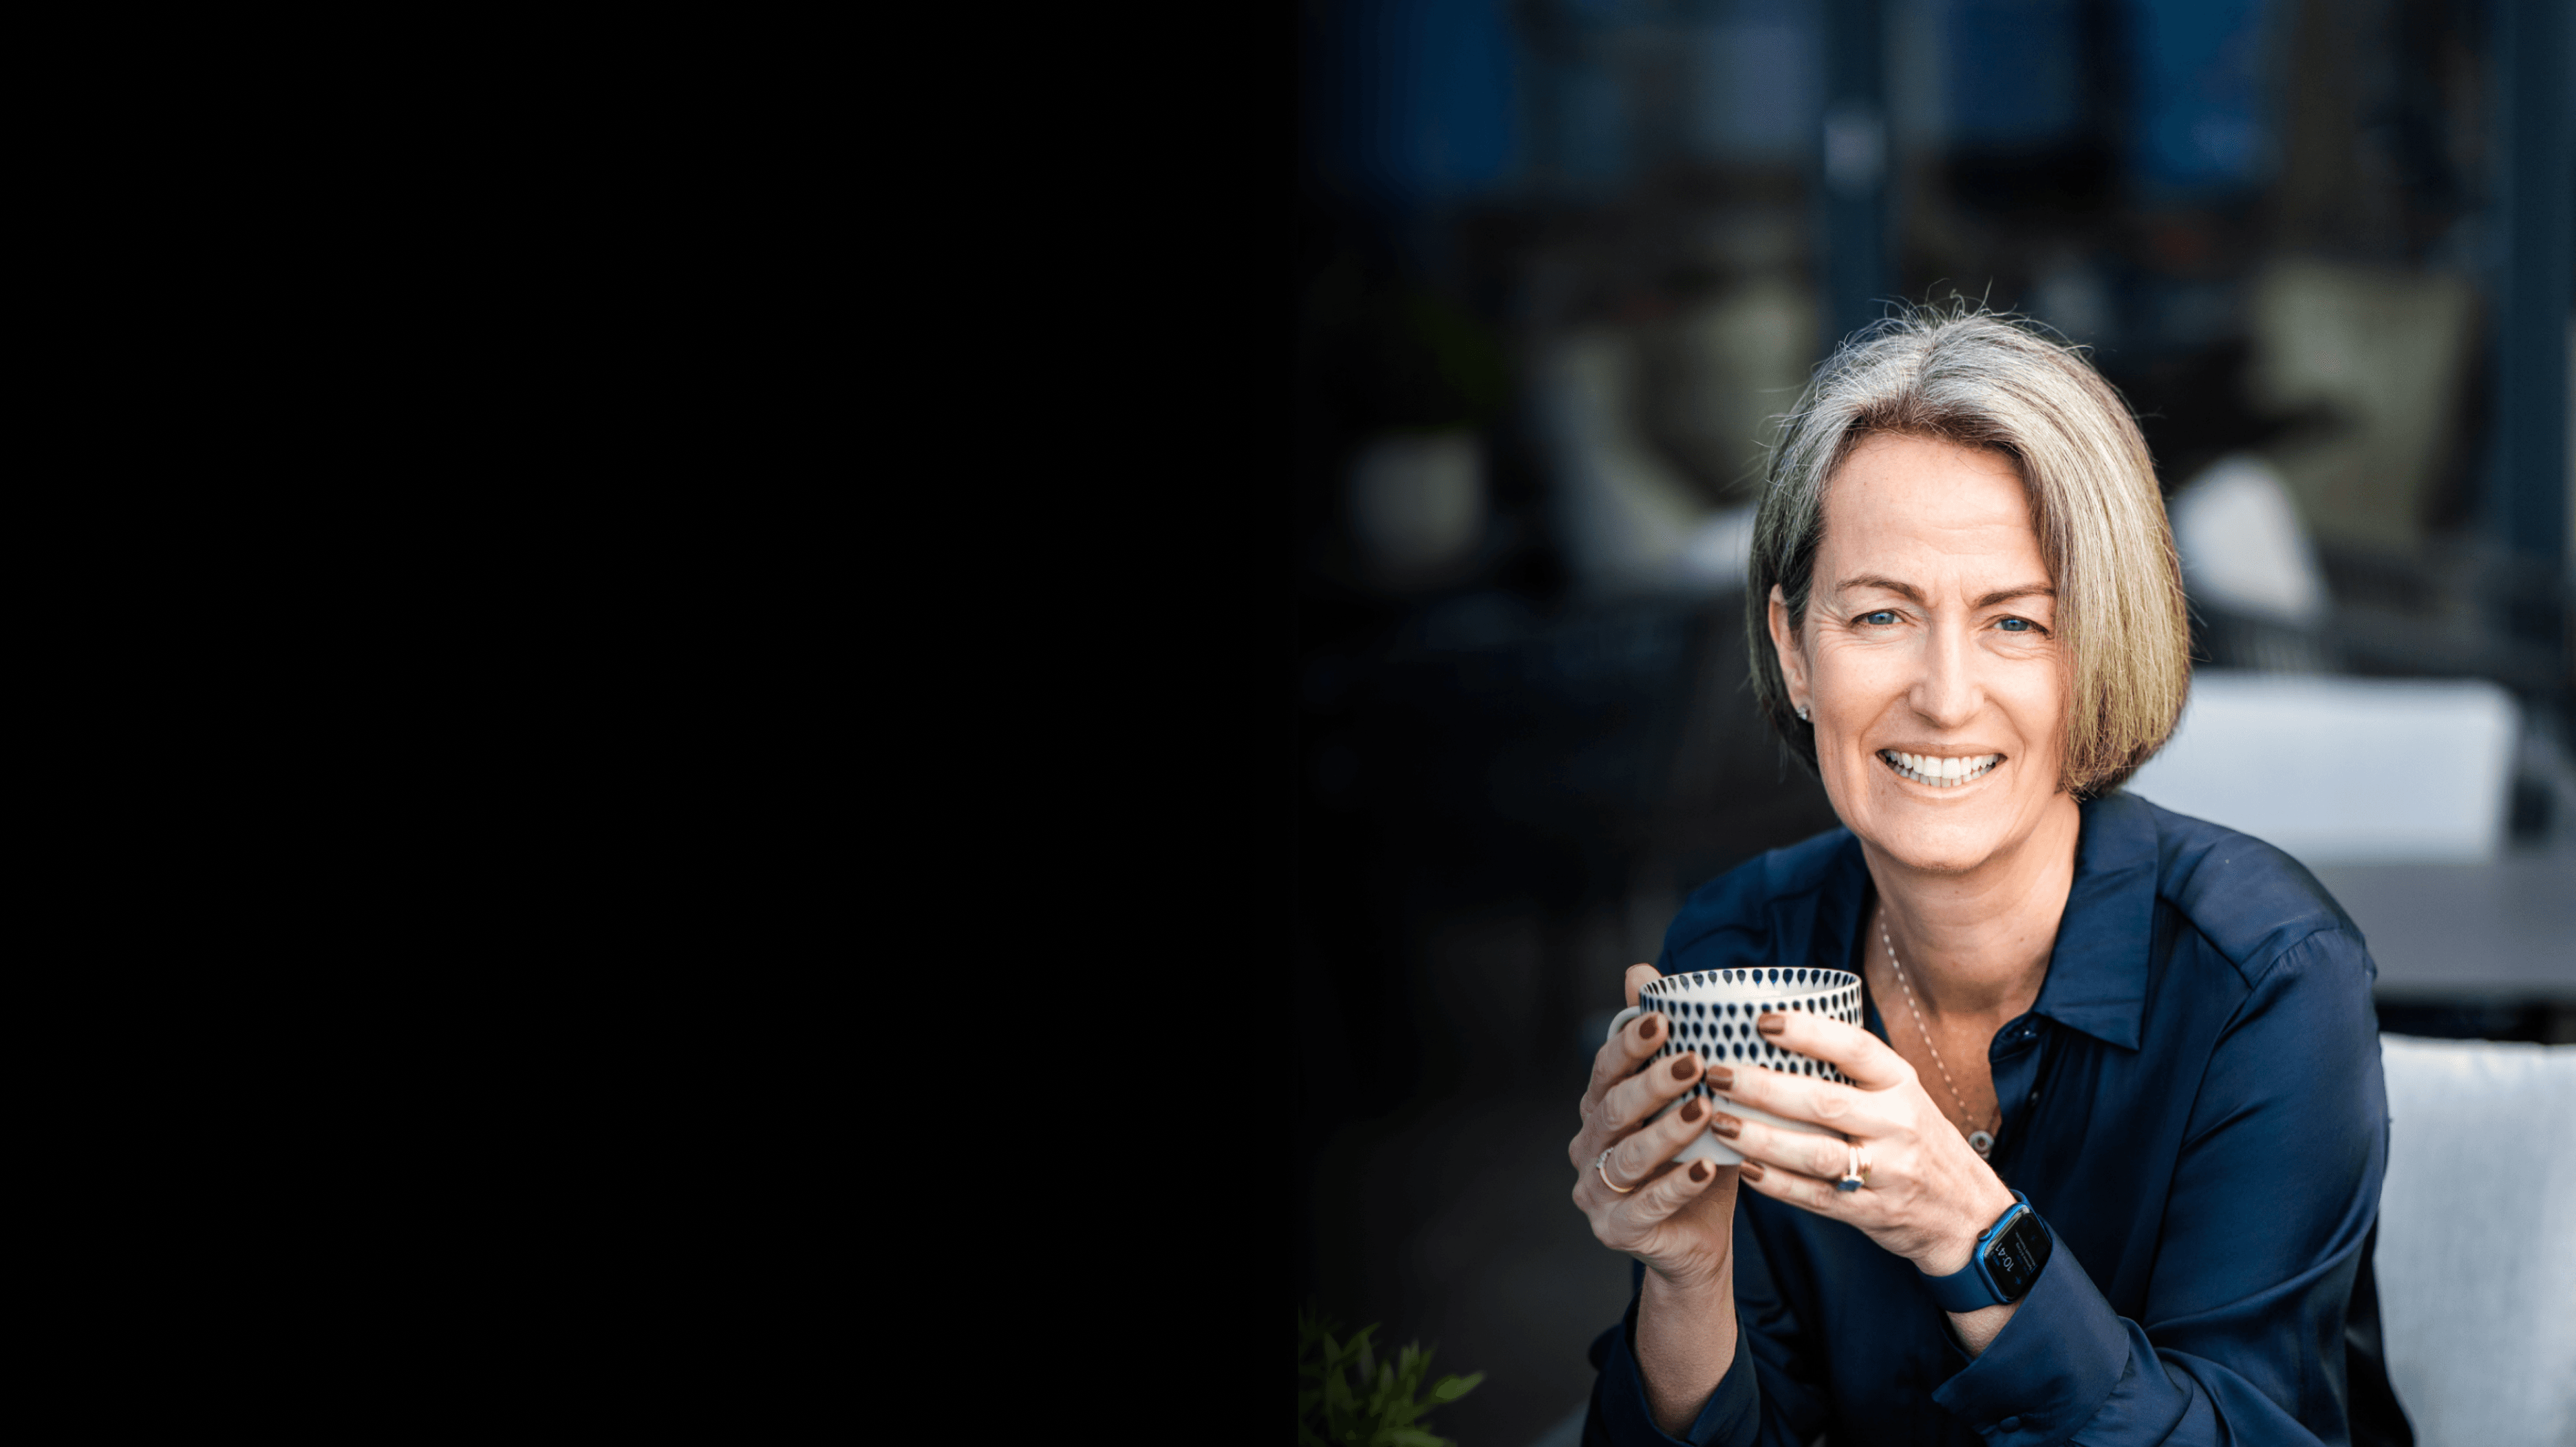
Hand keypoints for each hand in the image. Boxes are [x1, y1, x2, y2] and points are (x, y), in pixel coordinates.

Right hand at [1569, 965, 1735, 1289]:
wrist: (1698, 1242)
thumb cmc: (1695, 1161)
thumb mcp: (1689, 1101)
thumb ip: (1668, 1045)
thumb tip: (1640, 970)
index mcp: (1600, 1110)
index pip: (1605, 1070)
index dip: (1628, 1042)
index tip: (1662, 1017)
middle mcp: (1589, 1147)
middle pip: (1613, 1109)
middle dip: (1653, 1082)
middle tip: (1694, 1061)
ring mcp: (1596, 1191)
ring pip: (1628, 1156)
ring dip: (1667, 1131)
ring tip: (1705, 1110)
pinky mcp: (1615, 1230)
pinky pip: (1645, 1205)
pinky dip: (1676, 1185)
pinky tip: (1707, 1166)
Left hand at [1711, 1009, 2016, 1278]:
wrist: (1970, 1215)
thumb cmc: (1920, 1143)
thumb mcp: (1903, 1097)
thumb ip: (1855, 1073)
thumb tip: (1779, 1034)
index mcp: (1903, 1085)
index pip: (1856, 1048)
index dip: (1808, 1032)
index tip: (1762, 1021)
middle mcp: (1898, 1124)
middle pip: (1824, 1102)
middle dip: (1763, 1088)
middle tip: (1718, 1074)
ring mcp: (1888, 1171)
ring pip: (1815, 1153)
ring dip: (1761, 1138)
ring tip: (1720, 1122)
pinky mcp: (1873, 1212)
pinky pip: (1817, 1197)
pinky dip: (1776, 1184)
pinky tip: (1743, 1168)